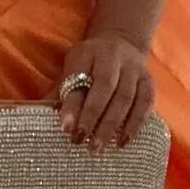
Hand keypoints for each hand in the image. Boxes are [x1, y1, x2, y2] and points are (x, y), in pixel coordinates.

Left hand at [52, 31, 155, 153]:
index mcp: (87, 53)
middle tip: (82, 142)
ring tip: (99, 147)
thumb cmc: (89, 63)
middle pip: (105, 88)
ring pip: (126, 98)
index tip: (65, 128)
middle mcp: (113, 57)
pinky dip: (136, 123)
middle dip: (93, 117)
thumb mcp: (71, 68)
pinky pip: (146, 102)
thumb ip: (60, 90)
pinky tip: (124, 141)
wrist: (121, 41)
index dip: (71, 105)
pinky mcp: (149, 80)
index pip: (79, 79)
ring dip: (112, 125)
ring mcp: (134, 68)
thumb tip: (40, 116)